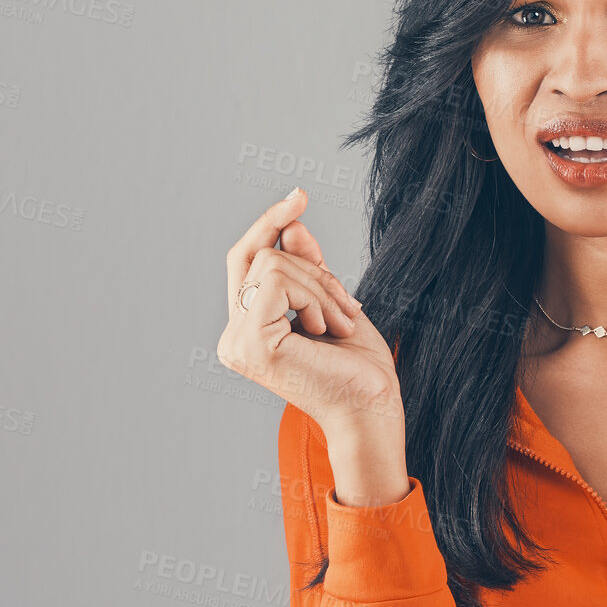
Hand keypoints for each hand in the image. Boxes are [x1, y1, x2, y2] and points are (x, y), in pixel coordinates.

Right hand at [216, 187, 401, 433]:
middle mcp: (233, 338)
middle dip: (314, 268)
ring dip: (322, 287)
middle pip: (260, 256)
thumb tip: (292, 225)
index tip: (299, 195)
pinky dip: (315, 297)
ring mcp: (237, 342)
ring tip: (342, 326)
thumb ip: (309, 268)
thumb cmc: (360, 370)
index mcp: (248, 332)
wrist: (373, 410)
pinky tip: (328, 331)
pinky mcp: (251, 343)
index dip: (268, 224)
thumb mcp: (333, 305)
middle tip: (349, 309)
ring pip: (272, 263)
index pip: (246, 262)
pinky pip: (279, 280)